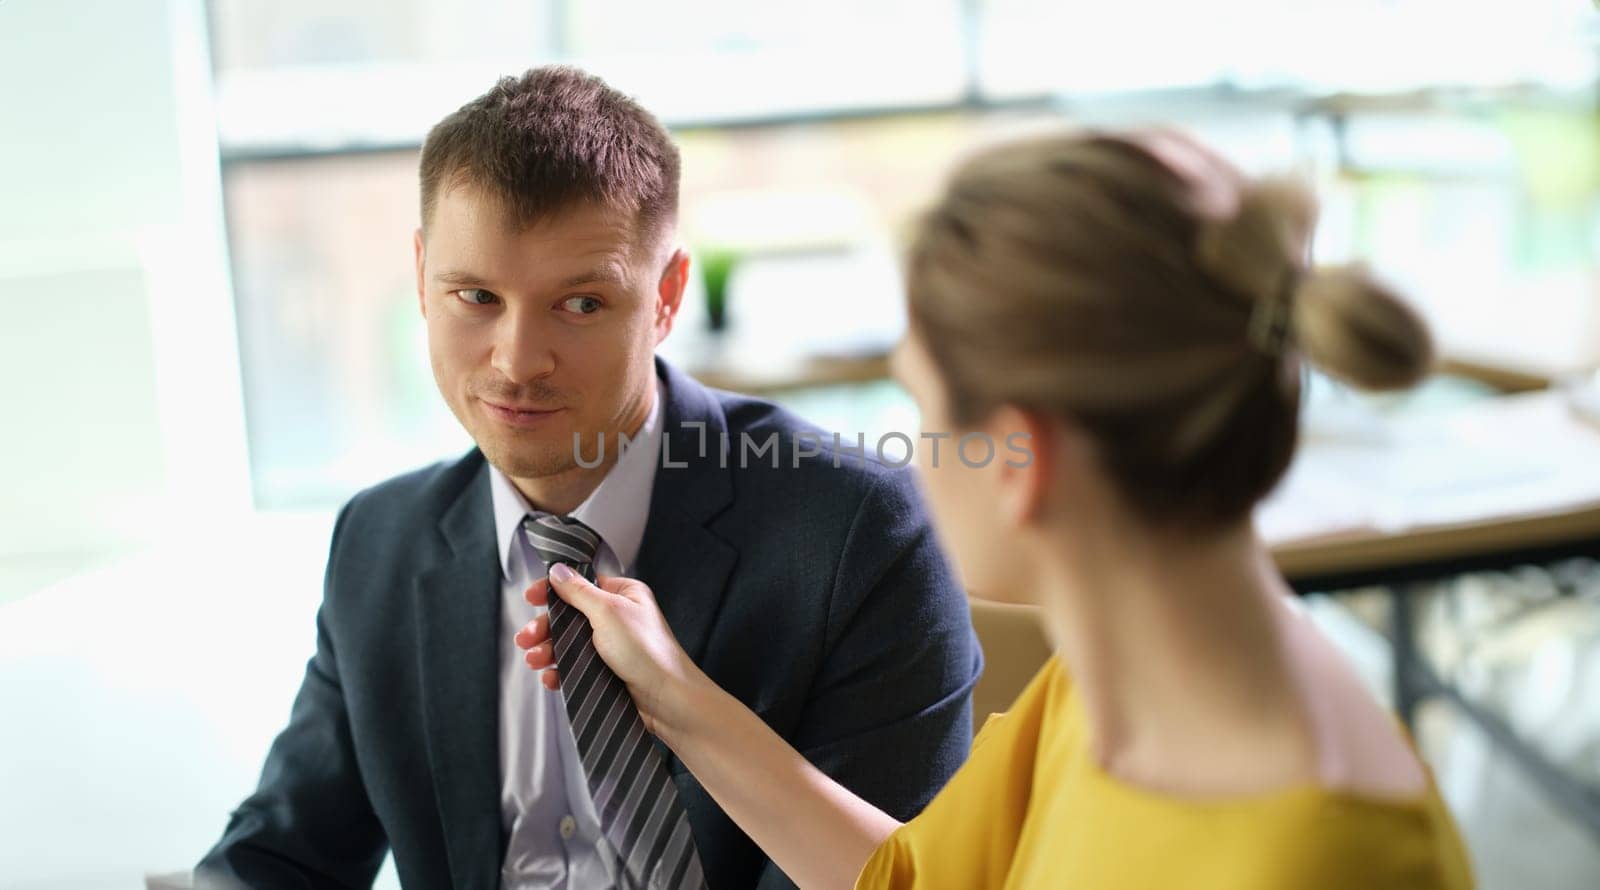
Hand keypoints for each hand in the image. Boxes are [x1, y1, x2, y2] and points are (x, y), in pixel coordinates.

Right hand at [514, 565, 704, 738]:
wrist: (667, 700)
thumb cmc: (648, 652)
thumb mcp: (608, 612)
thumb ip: (579, 592)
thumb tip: (558, 571)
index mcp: (623, 595)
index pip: (581, 585)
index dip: (553, 590)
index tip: (531, 596)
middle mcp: (617, 618)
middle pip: (569, 616)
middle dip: (544, 627)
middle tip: (525, 638)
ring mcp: (611, 647)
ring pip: (569, 644)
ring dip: (547, 650)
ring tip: (534, 659)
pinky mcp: (606, 672)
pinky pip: (575, 668)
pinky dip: (560, 671)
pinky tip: (550, 677)